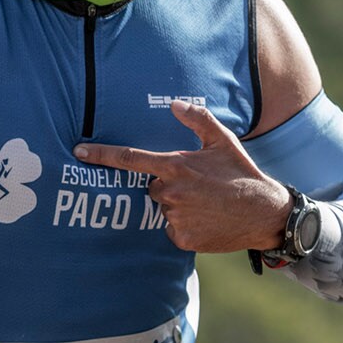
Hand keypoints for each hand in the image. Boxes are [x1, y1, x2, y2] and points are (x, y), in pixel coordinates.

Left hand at [75, 101, 290, 254]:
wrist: (264, 212)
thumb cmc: (241, 173)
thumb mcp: (222, 140)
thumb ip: (196, 119)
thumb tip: (174, 104)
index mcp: (175, 166)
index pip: (130, 158)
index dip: (101, 154)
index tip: (79, 151)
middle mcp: (170, 192)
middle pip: (151, 188)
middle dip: (167, 186)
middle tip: (196, 186)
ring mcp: (175, 217)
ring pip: (162, 209)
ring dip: (177, 206)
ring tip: (205, 203)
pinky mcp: (181, 238)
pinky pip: (171, 230)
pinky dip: (183, 226)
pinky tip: (205, 220)